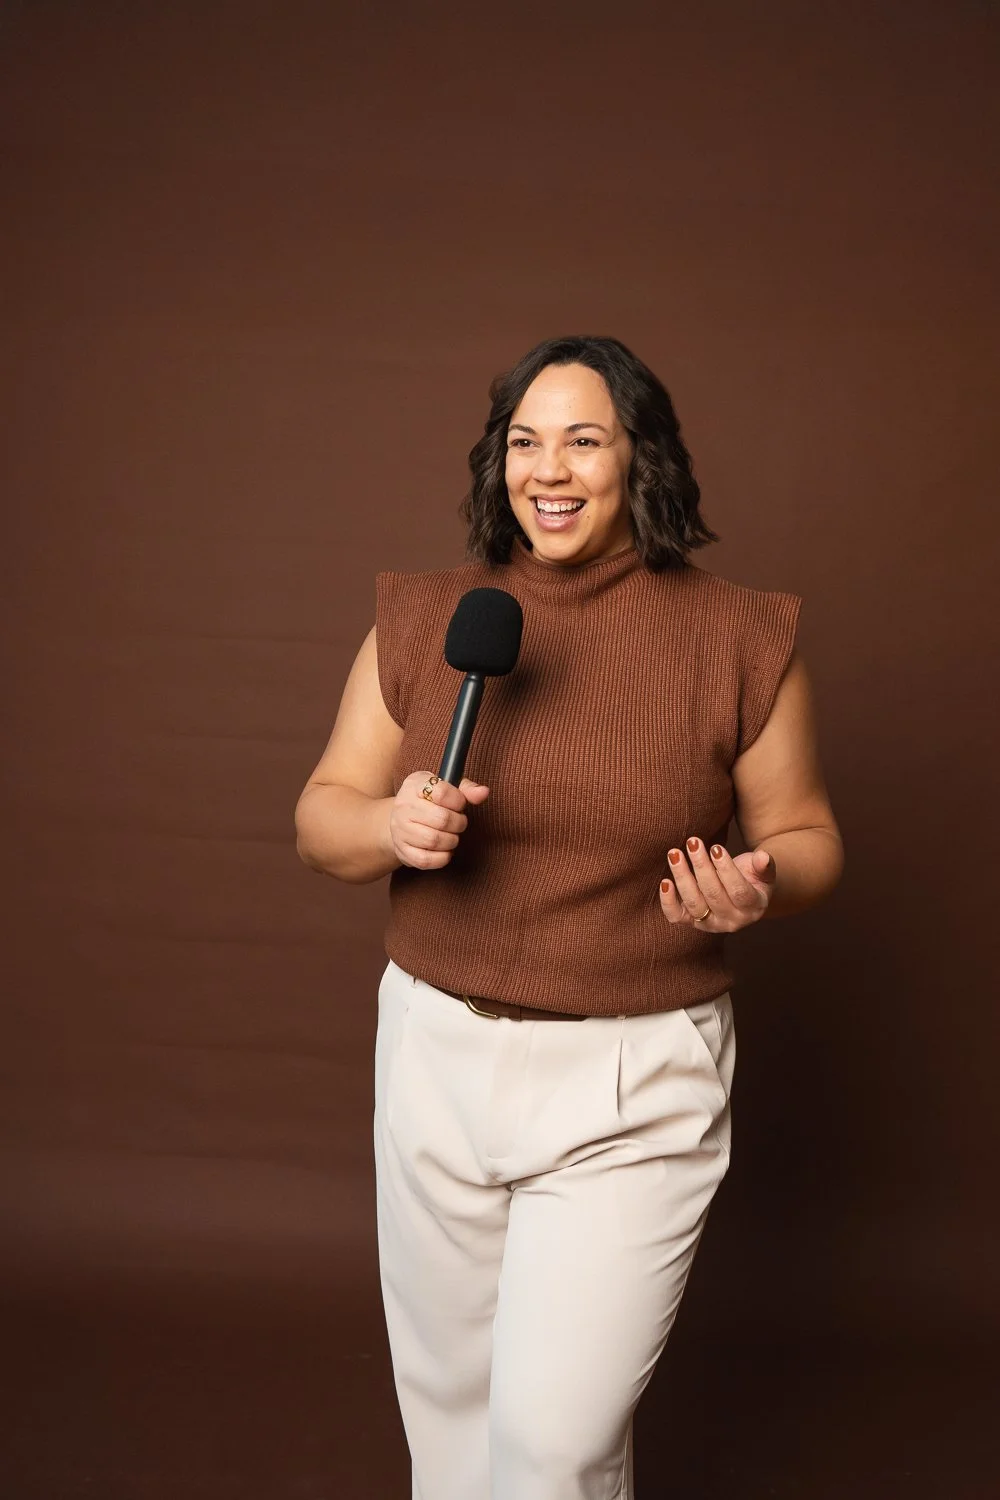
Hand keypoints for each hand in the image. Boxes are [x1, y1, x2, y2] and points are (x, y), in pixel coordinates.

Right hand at [388, 771, 489, 870]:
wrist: (401, 821)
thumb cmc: (429, 802)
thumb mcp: (446, 788)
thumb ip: (466, 789)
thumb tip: (484, 792)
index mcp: (414, 785)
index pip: (442, 793)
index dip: (458, 801)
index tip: (459, 804)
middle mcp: (403, 806)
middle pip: (442, 819)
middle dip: (459, 823)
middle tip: (459, 822)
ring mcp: (400, 830)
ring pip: (435, 841)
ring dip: (452, 840)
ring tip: (451, 835)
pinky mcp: (403, 851)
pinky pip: (427, 859)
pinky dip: (443, 857)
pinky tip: (444, 849)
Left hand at [659, 838, 775, 931]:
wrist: (741, 895)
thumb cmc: (752, 878)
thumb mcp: (763, 871)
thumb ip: (764, 865)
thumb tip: (764, 857)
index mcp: (753, 908)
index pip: (739, 891)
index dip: (726, 870)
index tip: (716, 848)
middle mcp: (732, 921)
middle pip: (713, 895)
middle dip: (701, 866)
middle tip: (692, 842)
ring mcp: (710, 924)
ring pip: (694, 903)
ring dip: (682, 877)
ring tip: (675, 853)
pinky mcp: (692, 923)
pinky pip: (676, 916)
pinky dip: (668, 901)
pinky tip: (664, 881)